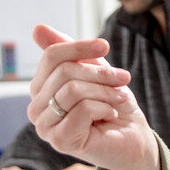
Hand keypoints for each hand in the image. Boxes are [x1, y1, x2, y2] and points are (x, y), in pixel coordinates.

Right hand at [27, 24, 160, 169]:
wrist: (133, 139)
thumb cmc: (113, 105)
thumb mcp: (94, 71)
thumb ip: (70, 52)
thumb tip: (38, 28)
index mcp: (41, 89)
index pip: (52, 56)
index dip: (80, 47)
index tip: (105, 45)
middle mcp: (36, 108)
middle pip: (63, 72)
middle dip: (100, 72)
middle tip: (122, 79)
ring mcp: (45, 127)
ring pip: (72, 90)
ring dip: (105, 91)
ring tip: (119, 98)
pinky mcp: (60, 141)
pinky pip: (82, 109)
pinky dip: (104, 107)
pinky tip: (111, 115)